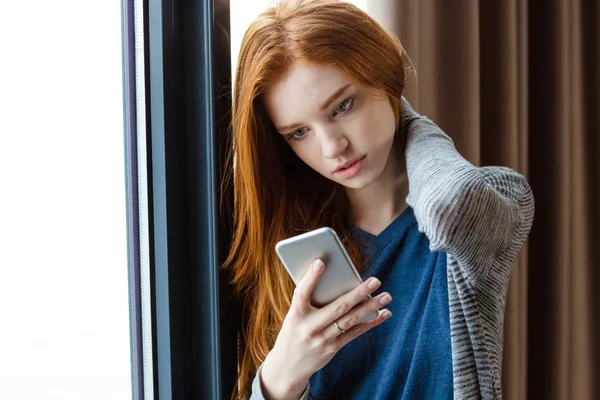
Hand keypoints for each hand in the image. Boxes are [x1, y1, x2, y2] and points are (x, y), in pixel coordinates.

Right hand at [260, 258, 392, 399]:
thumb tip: (336, 280)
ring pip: (350, 320)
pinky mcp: (332, 348)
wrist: (287, 366)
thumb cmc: (294, 331)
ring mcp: (322, 339)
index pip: (302, 293)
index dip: (311, 277)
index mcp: (295, 314)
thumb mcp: (294, 316)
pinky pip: (354, 333)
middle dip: (359, 293)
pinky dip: (370, 322)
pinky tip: (383, 313)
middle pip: (338, 307)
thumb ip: (310, 301)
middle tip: (375, 280)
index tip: (321, 261)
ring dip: (370, 307)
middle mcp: (309, 327)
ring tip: (386, 296)